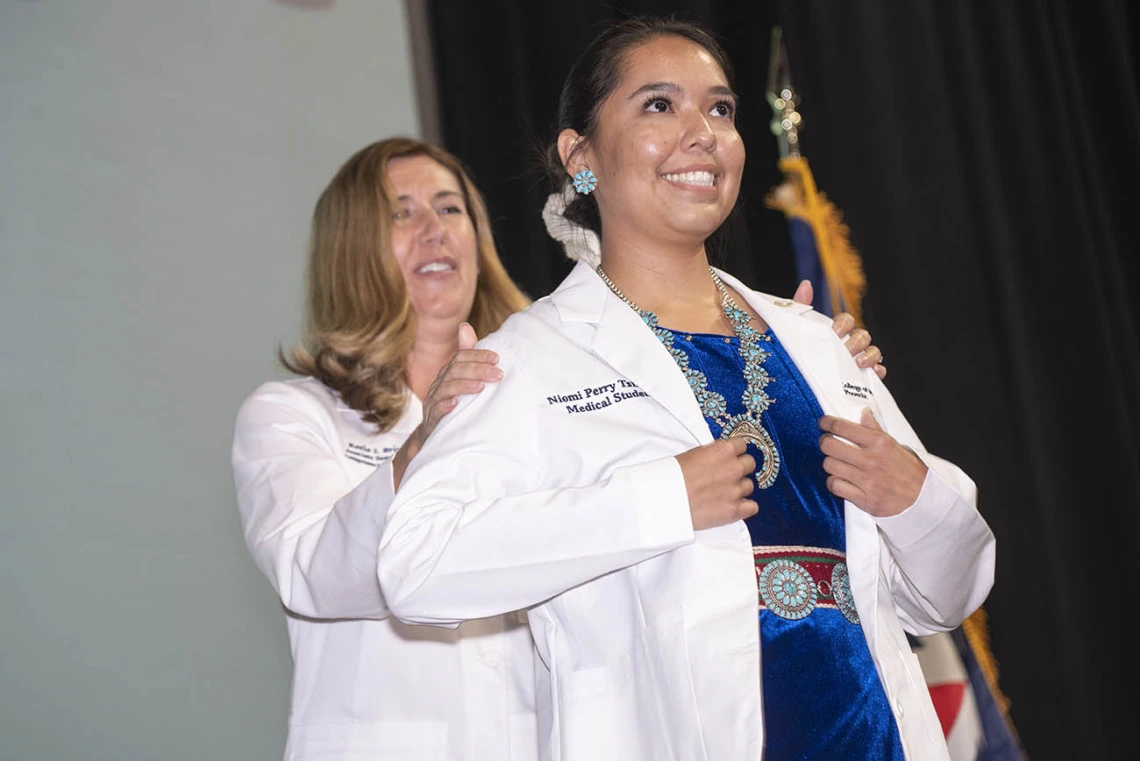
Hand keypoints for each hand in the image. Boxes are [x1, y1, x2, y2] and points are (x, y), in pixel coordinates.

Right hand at [393, 323, 501, 487]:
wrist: (433, 434)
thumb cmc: (452, 402)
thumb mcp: (461, 379)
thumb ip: (466, 355)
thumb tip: (464, 325)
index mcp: (448, 373)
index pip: (460, 358)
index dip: (477, 355)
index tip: (497, 358)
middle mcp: (439, 384)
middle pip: (455, 371)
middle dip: (477, 370)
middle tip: (498, 374)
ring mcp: (433, 401)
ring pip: (445, 388)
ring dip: (464, 386)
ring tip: (481, 387)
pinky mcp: (431, 419)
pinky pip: (436, 410)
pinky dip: (445, 406)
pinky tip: (455, 404)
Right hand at [675, 438, 757, 529]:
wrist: (663, 500)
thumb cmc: (671, 476)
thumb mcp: (692, 454)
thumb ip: (713, 454)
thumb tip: (721, 457)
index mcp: (723, 450)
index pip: (743, 445)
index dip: (735, 452)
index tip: (730, 458)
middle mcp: (733, 468)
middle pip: (750, 464)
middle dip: (740, 469)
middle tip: (726, 476)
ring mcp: (735, 490)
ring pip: (749, 486)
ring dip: (739, 489)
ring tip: (723, 493)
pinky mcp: (734, 511)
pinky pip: (752, 507)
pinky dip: (745, 507)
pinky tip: (733, 506)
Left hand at [793, 280, 886, 380]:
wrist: (796, 386)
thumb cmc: (798, 354)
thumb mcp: (796, 331)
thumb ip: (800, 307)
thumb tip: (806, 285)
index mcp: (835, 332)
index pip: (847, 320)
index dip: (843, 324)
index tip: (834, 333)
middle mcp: (849, 344)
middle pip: (862, 335)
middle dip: (856, 342)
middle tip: (845, 351)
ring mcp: (858, 361)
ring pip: (874, 351)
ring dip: (870, 355)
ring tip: (859, 363)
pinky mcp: (863, 378)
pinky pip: (878, 371)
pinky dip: (878, 371)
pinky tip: (872, 373)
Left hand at [818, 408, 926, 516]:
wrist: (925, 499)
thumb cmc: (911, 471)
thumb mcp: (896, 445)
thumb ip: (876, 430)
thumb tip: (865, 414)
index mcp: (880, 443)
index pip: (843, 427)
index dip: (827, 423)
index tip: (823, 423)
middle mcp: (871, 460)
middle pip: (829, 446)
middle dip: (825, 443)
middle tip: (827, 443)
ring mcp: (866, 481)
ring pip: (830, 466)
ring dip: (830, 463)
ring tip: (837, 463)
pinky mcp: (864, 499)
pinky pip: (835, 486)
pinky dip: (834, 482)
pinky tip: (840, 479)